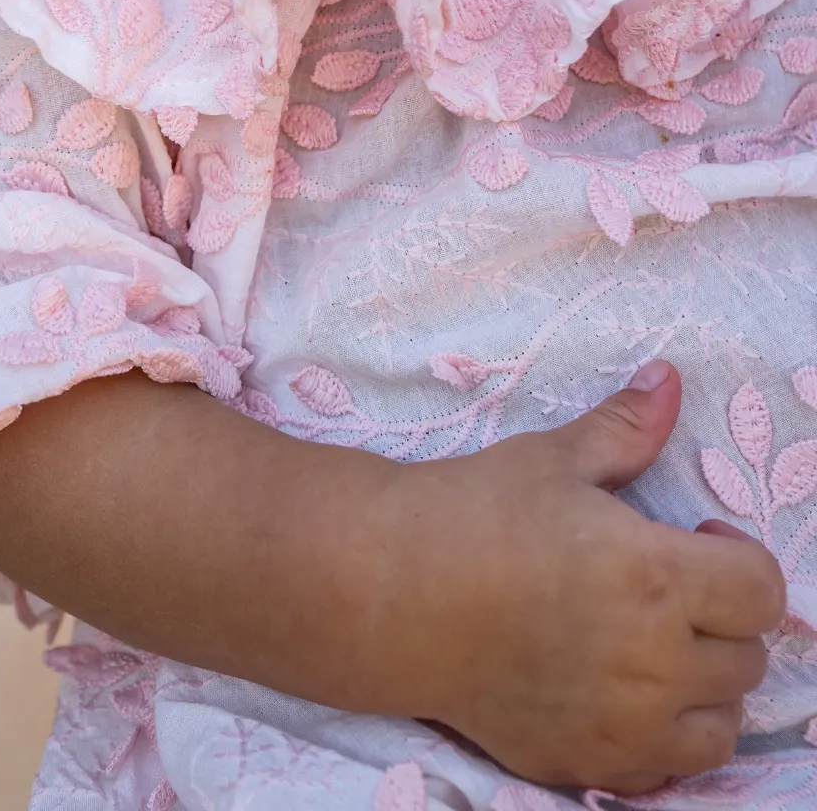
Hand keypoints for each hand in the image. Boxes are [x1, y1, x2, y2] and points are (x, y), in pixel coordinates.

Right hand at [370, 362, 786, 790]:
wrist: (388, 590)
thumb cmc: (470, 512)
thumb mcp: (550, 460)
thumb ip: (623, 429)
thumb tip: (670, 380)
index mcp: (655, 577)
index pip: (762, 590)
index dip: (739, 557)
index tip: (698, 539)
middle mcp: (654, 661)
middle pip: (747, 659)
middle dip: (719, 620)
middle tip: (665, 591)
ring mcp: (624, 724)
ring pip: (721, 727)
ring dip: (703, 686)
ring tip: (653, 647)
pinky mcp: (589, 764)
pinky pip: (669, 770)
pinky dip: (661, 738)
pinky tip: (620, 694)